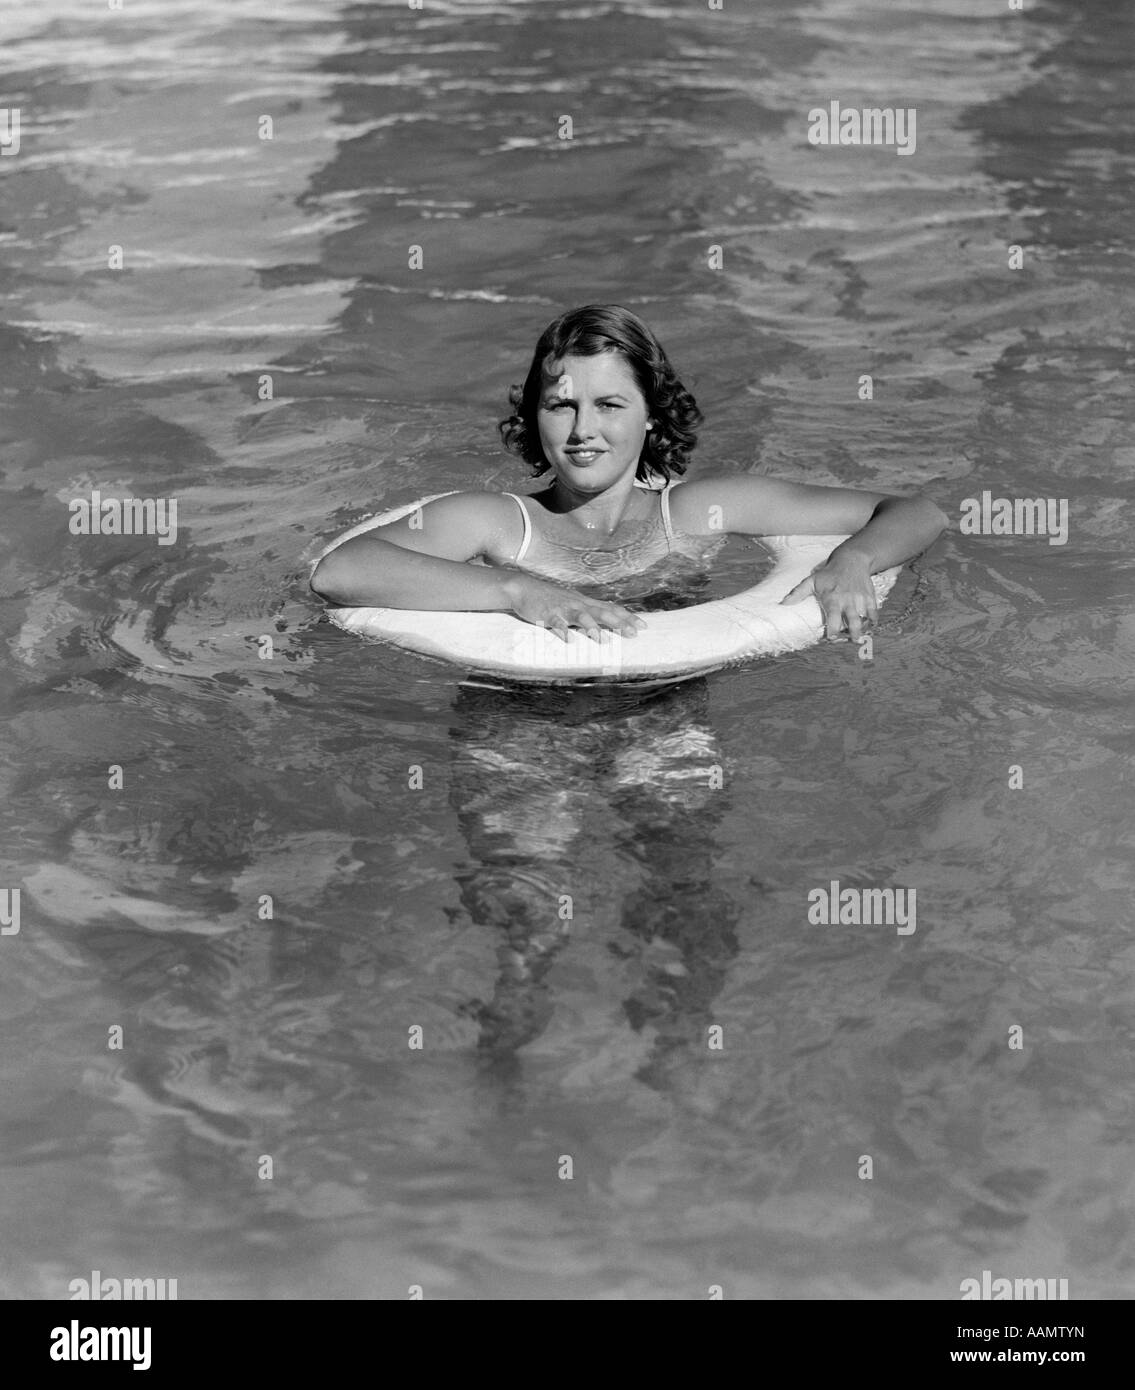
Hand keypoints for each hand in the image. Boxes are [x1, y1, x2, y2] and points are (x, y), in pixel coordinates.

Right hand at [503, 574, 646, 641]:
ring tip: (603, 640)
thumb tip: (605, 623)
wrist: (523, 588)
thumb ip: (587, 612)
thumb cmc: (550, 598)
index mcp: (585, 602)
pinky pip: (556, 623)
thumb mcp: (572, 603)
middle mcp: (578, 604)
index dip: (628, 617)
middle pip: (602, 612)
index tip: (644, 626)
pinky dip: (563, 631)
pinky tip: (569, 640)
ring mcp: (563, 608)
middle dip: (619, 623)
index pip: (611, 608)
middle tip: (633, 634)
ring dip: (592, 628)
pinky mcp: (547, 614)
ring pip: (581, 617)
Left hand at [781, 553, 876, 640]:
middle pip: (854, 622)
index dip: (833, 631)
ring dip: (863, 629)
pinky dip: (873, 620)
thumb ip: (798, 593)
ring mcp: (860, 599)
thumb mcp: (811, 581)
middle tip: (851, 641)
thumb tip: (782, 604)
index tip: (830, 638)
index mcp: (832, 599)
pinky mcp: (870, 597)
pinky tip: (869, 625)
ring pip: (864, 619)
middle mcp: (848, 600)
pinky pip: (874, 612)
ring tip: (858, 637)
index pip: (834, 619)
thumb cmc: (828, 573)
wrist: (851, 560)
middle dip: (853, 634)